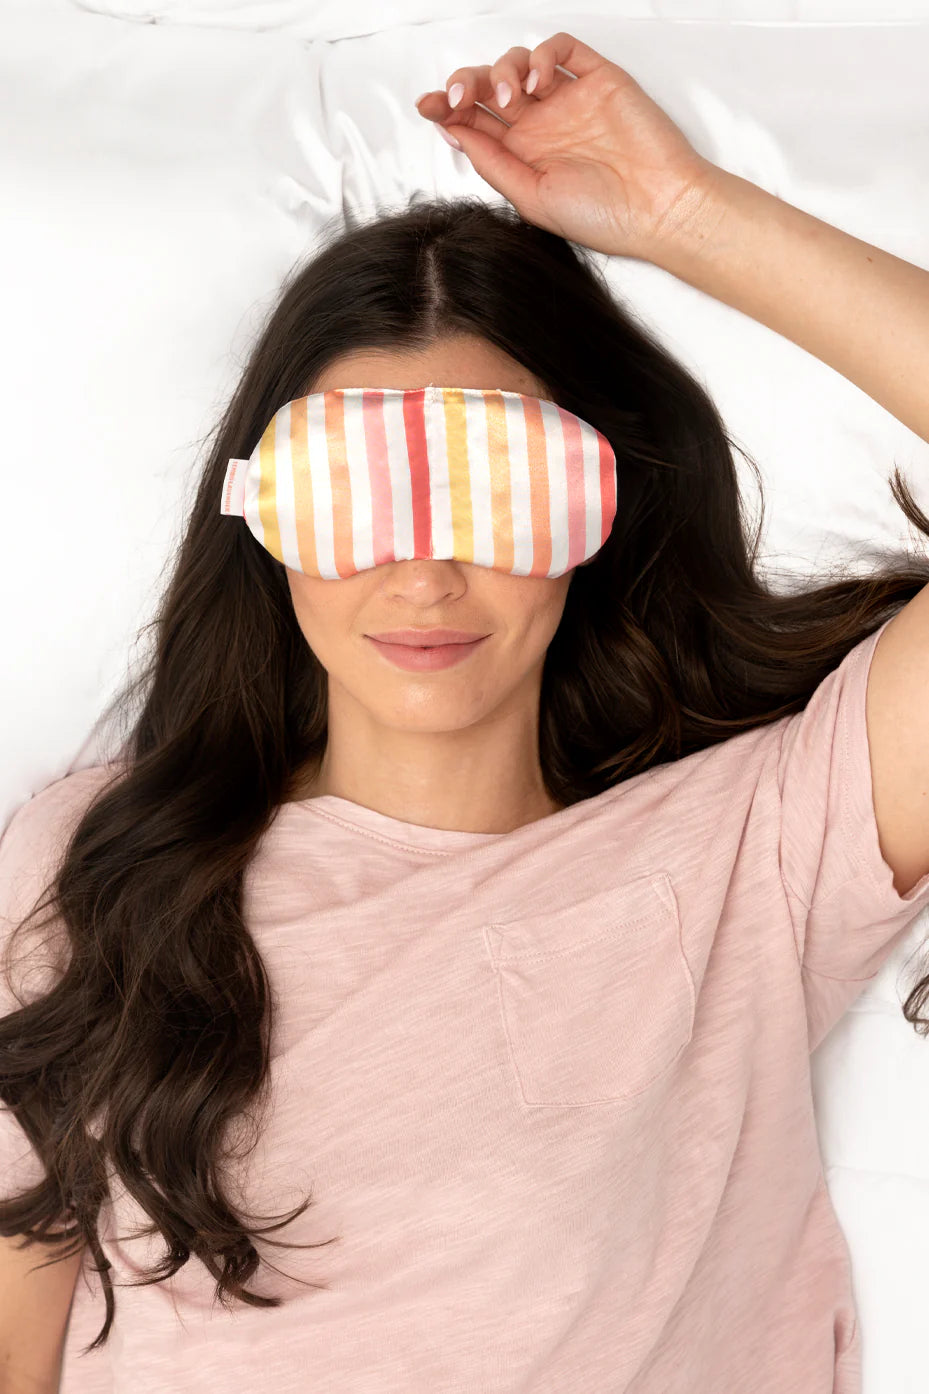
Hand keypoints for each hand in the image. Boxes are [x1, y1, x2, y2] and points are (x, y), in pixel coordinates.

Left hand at [415, 31, 721, 263]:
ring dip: (503, 71)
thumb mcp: (532, 199)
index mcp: (523, 157)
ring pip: (519, 63)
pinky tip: (539, 81)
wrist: (658, 207)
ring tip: (512, 99)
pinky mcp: (598, 79)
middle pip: (489, 87)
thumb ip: (493, 164)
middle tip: (459, 98)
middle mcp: (543, 126)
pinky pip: (561, 49)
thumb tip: (453, 133)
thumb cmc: (603, 216)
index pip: (475, 122)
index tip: (427, 106)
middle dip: (466, 84)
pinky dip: (541, 54)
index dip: (446, 109)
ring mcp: (569, 101)